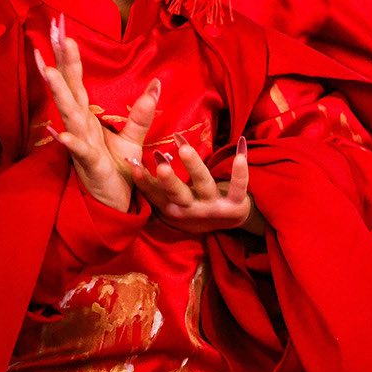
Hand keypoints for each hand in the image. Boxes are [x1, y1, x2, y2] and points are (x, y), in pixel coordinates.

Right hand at [35, 14, 158, 212]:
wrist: (113, 205)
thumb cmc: (116, 170)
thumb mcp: (133, 139)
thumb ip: (142, 112)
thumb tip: (156, 84)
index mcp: (88, 118)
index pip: (77, 81)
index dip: (69, 56)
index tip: (62, 30)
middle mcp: (80, 127)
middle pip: (68, 89)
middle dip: (59, 63)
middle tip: (50, 37)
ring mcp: (82, 144)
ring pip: (69, 114)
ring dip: (59, 93)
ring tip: (48, 72)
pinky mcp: (90, 165)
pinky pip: (80, 151)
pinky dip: (71, 142)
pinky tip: (61, 133)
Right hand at [132, 134, 263, 234]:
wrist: (228, 223)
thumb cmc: (192, 205)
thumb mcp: (170, 200)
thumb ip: (153, 183)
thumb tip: (129, 160)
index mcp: (174, 208)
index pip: (155, 194)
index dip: (144, 181)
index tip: (132, 162)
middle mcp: (192, 208)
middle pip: (178, 194)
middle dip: (169, 180)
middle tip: (161, 165)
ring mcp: (213, 206)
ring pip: (204, 184)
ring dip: (195, 167)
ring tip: (185, 148)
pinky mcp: (235, 204)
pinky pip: (238, 187)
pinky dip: (240, 172)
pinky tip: (242, 154)